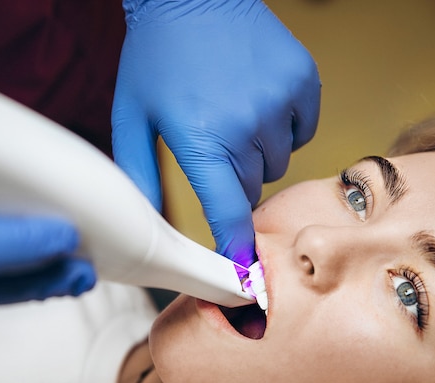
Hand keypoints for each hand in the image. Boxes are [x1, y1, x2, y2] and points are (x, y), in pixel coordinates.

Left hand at [112, 0, 320, 265]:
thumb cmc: (156, 55)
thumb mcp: (131, 115)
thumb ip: (136, 171)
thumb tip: (144, 218)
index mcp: (201, 139)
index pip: (228, 212)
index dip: (237, 248)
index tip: (245, 275)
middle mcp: (247, 126)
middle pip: (253, 186)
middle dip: (234, 178)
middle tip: (214, 145)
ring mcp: (280, 102)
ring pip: (278, 160)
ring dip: (258, 151)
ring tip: (234, 115)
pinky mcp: (303, 82)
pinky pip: (301, 129)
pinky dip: (282, 126)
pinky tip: (257, 100)